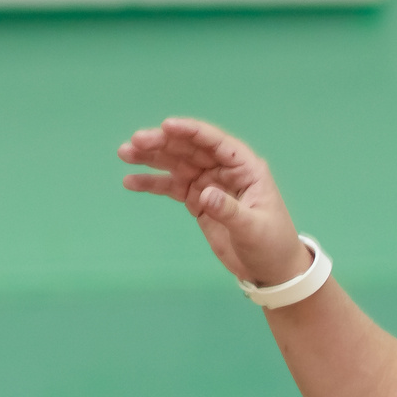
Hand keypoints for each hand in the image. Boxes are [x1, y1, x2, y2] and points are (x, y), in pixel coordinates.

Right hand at [119, 117, 310, 286]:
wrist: (271, 270)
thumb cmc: (272, 245)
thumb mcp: (253, 229)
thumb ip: (229, 210)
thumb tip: (205, 194)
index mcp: (246, 169)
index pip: (216, 143)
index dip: (191, 131)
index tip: (166, 126)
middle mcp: (225, 171)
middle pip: (190, 149)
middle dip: (162, 143)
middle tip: (134, 143)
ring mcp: (209, 184)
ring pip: (177, 164)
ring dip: (151, 158)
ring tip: (125, 154)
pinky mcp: (198, 200)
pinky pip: (171, 186)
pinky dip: (151, 183)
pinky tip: (130, 181)